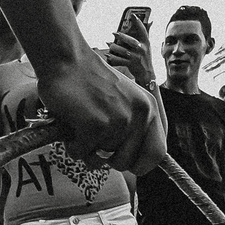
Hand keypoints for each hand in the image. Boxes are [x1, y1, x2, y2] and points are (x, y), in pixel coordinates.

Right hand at [37, 49, 163, 176]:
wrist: (67, 58)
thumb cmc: (91, 81)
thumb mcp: (127, 98)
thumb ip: (136, 125)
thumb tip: (139, 163)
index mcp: (150, 109)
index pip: (158, 153)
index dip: (142, 165)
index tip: (130, 166)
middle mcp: (139, 116)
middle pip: (127, 163)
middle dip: (108, 159)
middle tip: (95, 140)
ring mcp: (118, 121)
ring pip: (101, 160)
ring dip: (87, 149)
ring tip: (81, 126)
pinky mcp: (95, 126)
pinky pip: (82, 154)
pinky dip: (72, 146)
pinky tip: (71, 126)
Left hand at [106, 23, 153, 86]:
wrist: (147, 75)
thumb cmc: (144, 58)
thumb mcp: (146, 46)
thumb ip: (145, 34)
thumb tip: (151, 21)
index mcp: (146, 43)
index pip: (143, 31)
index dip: (138, 22)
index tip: (133, 15)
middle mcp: (142, 50)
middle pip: (131, 41)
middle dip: (121, 36)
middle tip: (114, 33)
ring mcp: (137, 58)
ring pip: (122, 50)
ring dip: (113, 47)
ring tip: (109, 45)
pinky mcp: (131, 65)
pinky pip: (119, 60)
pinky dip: (112, 58)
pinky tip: (108, 55)